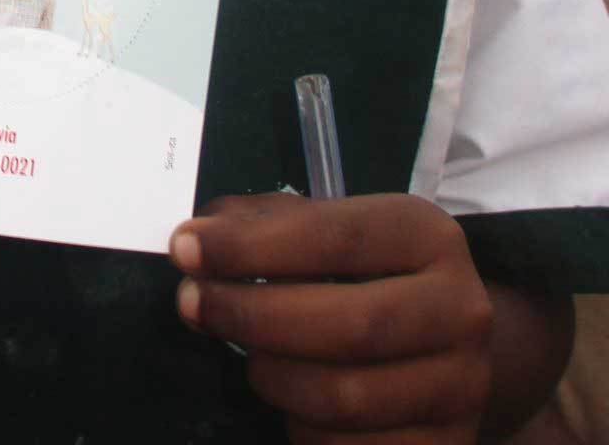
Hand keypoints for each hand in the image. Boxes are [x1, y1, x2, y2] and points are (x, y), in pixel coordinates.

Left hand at [170, 192, 492, 442]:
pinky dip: (302, 428)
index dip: (254, 245)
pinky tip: (291, 401)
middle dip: (253, 315)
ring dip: (272, 376)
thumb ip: (262, 224)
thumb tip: (197, 239)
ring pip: (344, 397)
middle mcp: (460, 310)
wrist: (443, 346)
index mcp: (427, 236)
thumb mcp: (326, 229)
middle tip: (191, 304)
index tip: (186, 248)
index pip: (336, 236)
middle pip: (347, 325)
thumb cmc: (363, 275)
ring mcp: (461, 388)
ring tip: (249, 357)